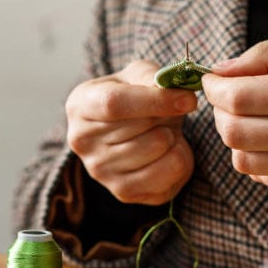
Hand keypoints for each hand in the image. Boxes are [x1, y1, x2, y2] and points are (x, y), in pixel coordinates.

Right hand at [65, 60, 197, 204]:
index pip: (114, 104)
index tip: (187, 99)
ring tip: (163, 130)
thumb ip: (152, 76)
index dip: (155, 100)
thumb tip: (176, 93)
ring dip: (173, 134)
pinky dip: (180, 156)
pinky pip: (171, 171)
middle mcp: (83, 142)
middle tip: (168, 110)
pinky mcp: (124, 191)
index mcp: (80, 106)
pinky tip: (167, 150)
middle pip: (141, 127)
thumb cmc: (131, 97)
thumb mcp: (137, 75)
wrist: (125, 130)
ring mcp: (100, 171)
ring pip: (158, 147)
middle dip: (167, 115)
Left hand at [201, 23, 267, 197]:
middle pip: (234, 132)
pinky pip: (262, 176)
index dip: (214, 89)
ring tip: (248, 119)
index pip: (240, 98)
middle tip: (228, 98)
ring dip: (234, 137)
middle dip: (219, 112)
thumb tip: (220, 70)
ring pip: (242, 160)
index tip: (212, 80)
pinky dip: (255, 157)